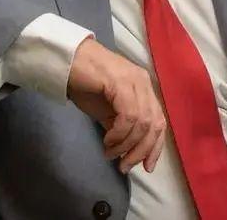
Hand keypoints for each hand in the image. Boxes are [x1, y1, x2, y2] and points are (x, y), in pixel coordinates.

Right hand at [67, 37, 166, 173]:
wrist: (66, 59)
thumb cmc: (84, 82)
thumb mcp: (106, 109)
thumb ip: (121, 125)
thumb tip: (128, 150)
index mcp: (144, 88)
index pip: (160, 121)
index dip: (155, 147)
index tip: (146, 167)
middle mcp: (144, 83)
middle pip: (154, 124)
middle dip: (140, 151)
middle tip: (124, 166)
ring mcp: (134, 81)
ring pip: (142, 122)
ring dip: (126, 145)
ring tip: (110, 153)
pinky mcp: (121, 82)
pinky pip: (128, 115)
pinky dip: (120, 133)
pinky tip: (107, 139)